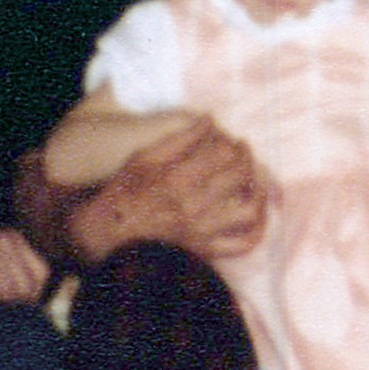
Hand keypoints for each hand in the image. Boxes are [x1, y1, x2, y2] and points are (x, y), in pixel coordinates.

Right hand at [80, 114, 265, 262]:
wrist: (109, 235)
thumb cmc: (124, 192)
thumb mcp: (144, 156)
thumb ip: (180, 138)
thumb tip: (209, 118)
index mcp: (176, 179)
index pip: (222, 153)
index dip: (231, 141)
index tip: (228, 137)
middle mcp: (193, 207)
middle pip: (239, 176)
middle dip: (246, 157)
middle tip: (242, 150)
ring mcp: (201, 231)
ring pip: (249, 209)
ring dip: (259, 189)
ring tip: (254, 177)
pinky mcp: (205, 250)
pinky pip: (243, 244)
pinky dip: (258, 229)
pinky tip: (258, 212)